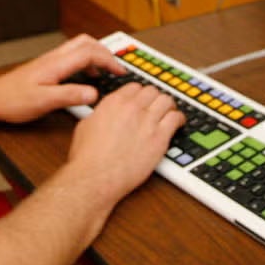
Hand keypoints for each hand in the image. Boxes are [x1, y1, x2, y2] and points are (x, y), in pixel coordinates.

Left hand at [0, 34, 126, 124]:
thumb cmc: (12, 100)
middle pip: (86, 43)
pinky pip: (71, 58)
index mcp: (56, 64)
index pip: (89, 52)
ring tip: (105, 71)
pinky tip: (85, 78)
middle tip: (116, 66)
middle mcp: (54, 59)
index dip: (109, 60)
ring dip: (95, 55)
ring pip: (79, 48)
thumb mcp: (44, 102)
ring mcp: (50, 62)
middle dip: (105, 52)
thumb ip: (70, 96)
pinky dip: (85, 63)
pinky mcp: (46, 68)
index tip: (120, 71)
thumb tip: (94, 93)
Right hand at [63, 82, 185, 203]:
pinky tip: (177, 124)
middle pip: (152, 91)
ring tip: (169, 112)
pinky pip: (176, 118)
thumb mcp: (86, 125)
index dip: (139, 93)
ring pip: (166, 100)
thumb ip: (100, 114)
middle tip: (156, 106)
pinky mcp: (159, 138)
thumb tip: (104, 114)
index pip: (135, 87)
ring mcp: (147, 122)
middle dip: (154, 98)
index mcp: (114, 102)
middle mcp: (132, 108)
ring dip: (168, 105)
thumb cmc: (87, 157)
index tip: (142, 100)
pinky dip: (179, 119)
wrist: (95, 177)